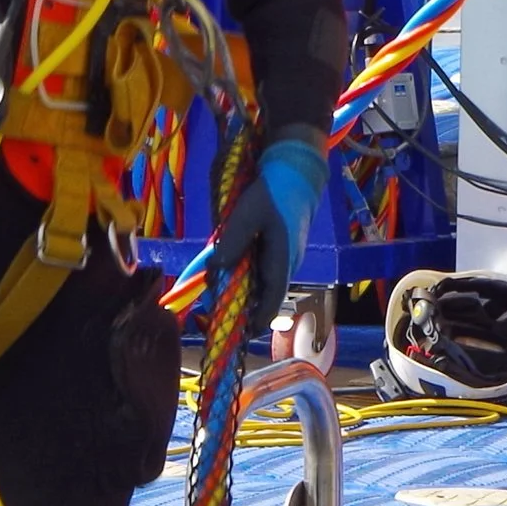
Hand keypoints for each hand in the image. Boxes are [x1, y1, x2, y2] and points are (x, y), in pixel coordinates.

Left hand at [213, 132, 327, 325]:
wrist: (296, 171)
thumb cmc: (274, 192)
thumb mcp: (247, 214)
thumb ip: (231, 242)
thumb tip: (214, 270)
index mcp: (280, 263)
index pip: (268, 306)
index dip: (252, 325)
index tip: (232, 334)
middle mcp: (284, 266)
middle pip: (261, 298)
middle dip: (237, 306)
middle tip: (210, 304)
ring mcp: (282, 257)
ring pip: (259, 284)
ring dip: (238, 288)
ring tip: (213, 285)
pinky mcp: (277, 248)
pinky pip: (259, 270)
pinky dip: (243, 273)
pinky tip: (226, 265)